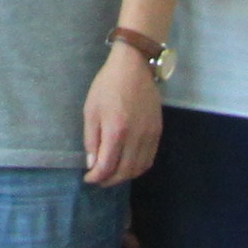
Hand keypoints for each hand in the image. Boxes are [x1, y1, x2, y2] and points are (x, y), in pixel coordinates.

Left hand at [81, 47, 168, 189]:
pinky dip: (138, 167)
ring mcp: (150, 135)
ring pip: (140, 168)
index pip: (107, 166)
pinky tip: (128, 164)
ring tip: (113, 174)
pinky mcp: (158, 131)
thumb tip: (93, 164)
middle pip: (125, 172)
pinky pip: (150, 158)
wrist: (134, 67)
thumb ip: (91, 139)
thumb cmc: (107, 85)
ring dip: (125, 176)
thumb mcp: (91, 110)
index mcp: (116, 131)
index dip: (96, 177)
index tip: (89, 178)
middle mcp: (136, 137)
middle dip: (110, 180)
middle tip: (99, 179)